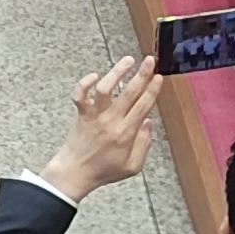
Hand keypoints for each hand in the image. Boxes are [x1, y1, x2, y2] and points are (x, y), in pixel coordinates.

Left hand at [36, 57, 157, 201]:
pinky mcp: (81, 114)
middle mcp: (111, 121)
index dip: (153, 90)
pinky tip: (95, 75)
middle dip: (142, 74)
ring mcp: (95, 116)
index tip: (159, 77)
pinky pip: (80, 95)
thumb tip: (148, 122)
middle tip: (150, 61)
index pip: (144, 106)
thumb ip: (144, 143)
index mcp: (126, 133)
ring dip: (117, 72)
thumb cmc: (103, 171)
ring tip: (128, 60)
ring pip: (105, 89)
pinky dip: (85, 83)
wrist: (75, 172)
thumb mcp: (133, 166)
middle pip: (129, 93)